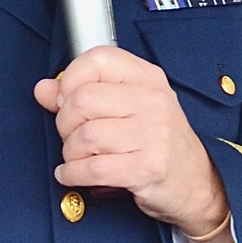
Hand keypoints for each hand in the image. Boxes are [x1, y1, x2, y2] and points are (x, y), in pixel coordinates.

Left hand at [33, 46, 231, 242]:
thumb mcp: (127, 109)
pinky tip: (72, 174)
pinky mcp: (148, 167)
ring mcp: (154, 134)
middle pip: (83, 100)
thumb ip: (83, 94)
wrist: (197, 183)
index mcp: (147, 78)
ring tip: (77, 157)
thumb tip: (44, 89)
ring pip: (85, 136)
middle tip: (71, 135)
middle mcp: (153, 101)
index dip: (71, 78)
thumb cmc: (158, 143)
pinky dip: (72, 173)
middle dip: (65, 123)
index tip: (66, 98)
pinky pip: (93, 168)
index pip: (98, 59)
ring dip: (70, 152)